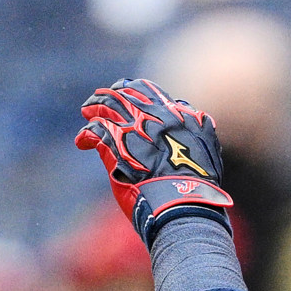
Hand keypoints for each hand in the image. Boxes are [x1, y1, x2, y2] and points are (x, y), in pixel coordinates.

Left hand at [74, 79, 233, 243]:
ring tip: (87, 111)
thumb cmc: (200, 181)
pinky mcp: (115, 148)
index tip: (126, 92)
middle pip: (122, 94)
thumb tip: (193, 113)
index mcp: (173, 113)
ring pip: (105, 107)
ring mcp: (132, 130)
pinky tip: (82, 142)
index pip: (147, 90)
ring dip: (94, 107)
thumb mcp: (207, 145)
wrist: (186, 201)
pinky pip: (94, 133)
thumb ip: (198, 125)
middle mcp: (151, 116)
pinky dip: (86, 135)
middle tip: (99, 99)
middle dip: (109, 94)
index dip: (133, 89)